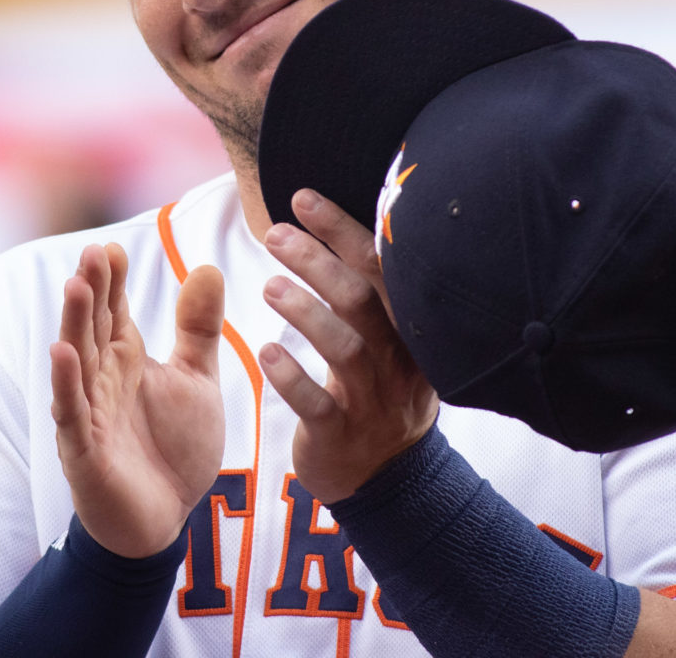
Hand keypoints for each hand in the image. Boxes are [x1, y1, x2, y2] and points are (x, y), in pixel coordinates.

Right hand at [49, 242, 224, 557]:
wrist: (165, 522)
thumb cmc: (173, 448)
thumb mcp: (196, 380)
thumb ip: (198, 328)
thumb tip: (207, 266)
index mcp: (125, 359)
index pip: (113, 310)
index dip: (112, 280)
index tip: (112, 247)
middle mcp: (101, 379)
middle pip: (92, 326)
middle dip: (91, 290)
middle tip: (93, 253)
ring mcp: (88, 413)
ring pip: (77, 360)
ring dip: (73, 324)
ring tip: (75, 286)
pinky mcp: (83, 450)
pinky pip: (71, 412)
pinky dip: (66, 383)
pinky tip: (61, 353)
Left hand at [259, 189, 437, 503]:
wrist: (390, 478)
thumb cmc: (377, 387)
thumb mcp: (387, 338)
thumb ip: (365, 288)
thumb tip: (326, 219)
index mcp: (408, 327)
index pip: (380, 267)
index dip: (341, 229)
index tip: (301, 197)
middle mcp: (397, 359)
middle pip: (362, 301)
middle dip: (319, 262)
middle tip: (275, 234)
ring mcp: (372, 399)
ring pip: (345, 350)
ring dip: (306, 313)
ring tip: (269, 287)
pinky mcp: (342, 435)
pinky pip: (318, 405)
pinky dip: (292, 377)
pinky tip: (267, 352)